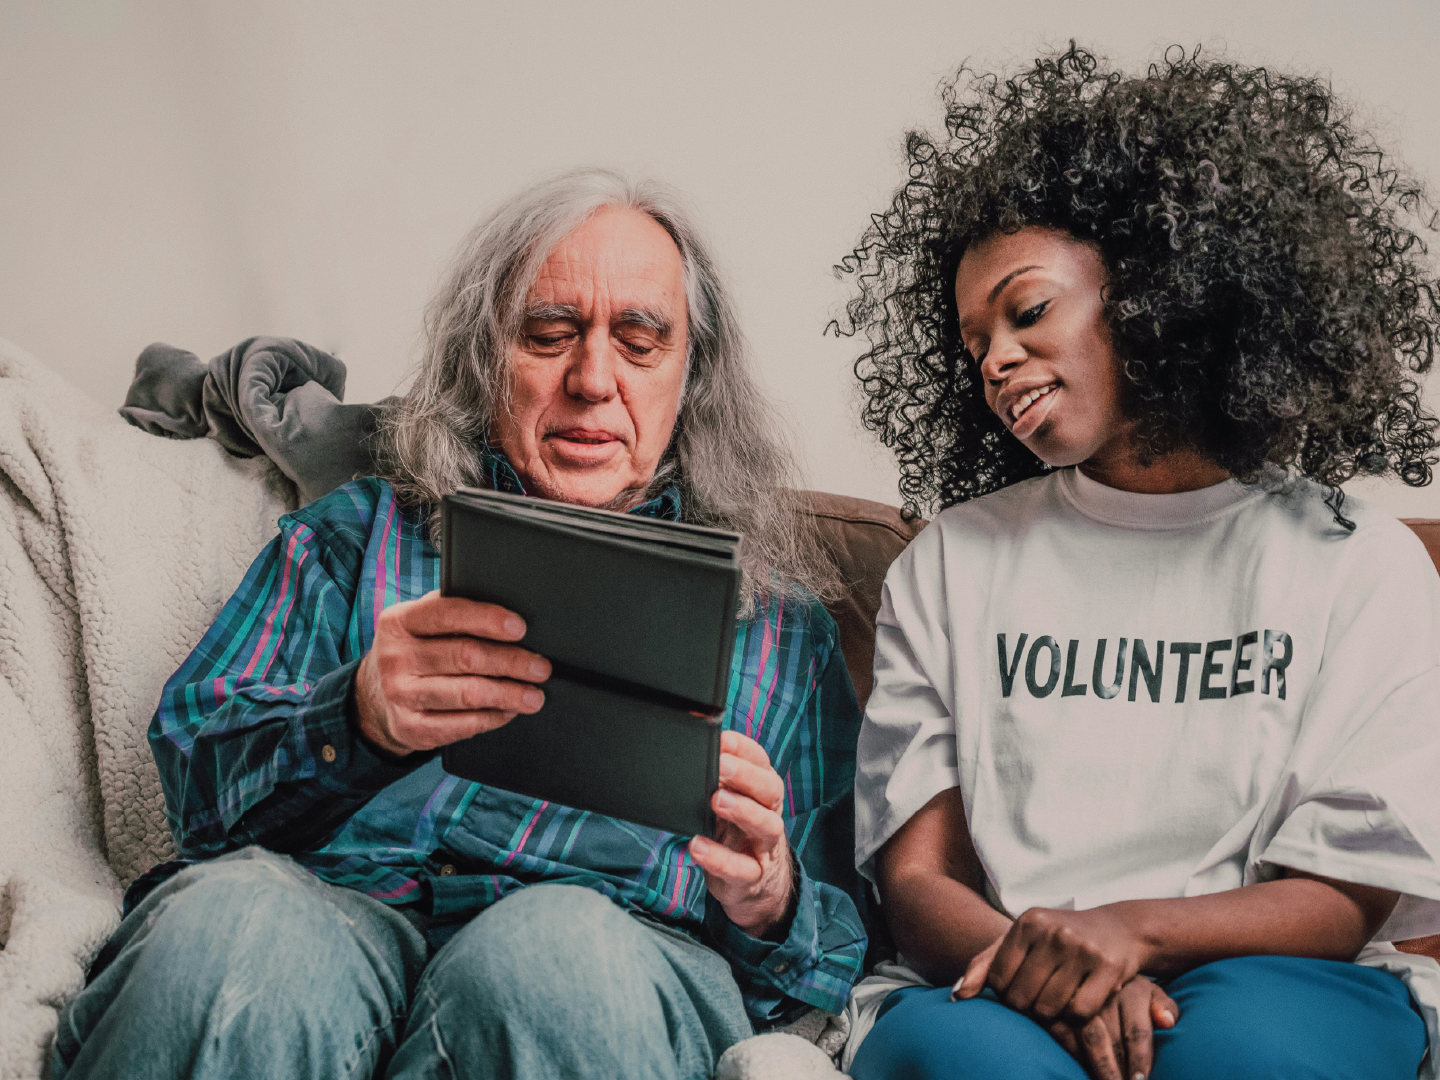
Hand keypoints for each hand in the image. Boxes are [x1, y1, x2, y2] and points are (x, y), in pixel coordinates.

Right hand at [353, 591, 550, 756]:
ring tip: (534, 695)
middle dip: (511, 662)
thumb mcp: (420, 623)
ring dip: (508, 694)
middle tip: (540, 667)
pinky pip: (461, 725)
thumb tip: (508, 609)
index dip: (487, 619)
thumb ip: (453, 612)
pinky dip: (492, 718)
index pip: (447, 613)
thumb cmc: (415, 651)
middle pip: (465, 656)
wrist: (375, 696)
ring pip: (467, 693)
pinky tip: (509, 711)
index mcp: (399, 621)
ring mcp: (401, 695)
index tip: (520, 627)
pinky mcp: (411, 728)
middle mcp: (395, 657)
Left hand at [688, 731, 793, 938]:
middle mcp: (769, 814)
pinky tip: (697, 846)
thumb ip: (716, 782)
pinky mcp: (752, 878)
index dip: (744, 749)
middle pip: (771, 790)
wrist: (756, 886)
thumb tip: (687, 754)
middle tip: (721, 764)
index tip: (722, 739)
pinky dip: (720, 858)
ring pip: (767, 826)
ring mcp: (764, 847)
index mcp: (762, 792)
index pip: (762, 763)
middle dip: (747, 775)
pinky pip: (742, 869)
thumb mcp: (729, 805)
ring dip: (743, 810)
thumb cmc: (736, 834)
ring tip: (716, 800)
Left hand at [953, 905, 1149, 1022]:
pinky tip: (1080, 999)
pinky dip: (1076, 1016)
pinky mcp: (1107, 967)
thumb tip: (957, 995)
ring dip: (1051, 1013)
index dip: (1005, 993)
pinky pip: (1078, 1013)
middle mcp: (1053, 932)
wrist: (1119, 928)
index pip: (998, 980)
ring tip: (1058, 998)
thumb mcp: (1021, 940)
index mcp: (1028, 922)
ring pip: (1048, 1008)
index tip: (1019, 988)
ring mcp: (1081, 948)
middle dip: (1027, 1006)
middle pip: (1021, 998)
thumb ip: (985, 964)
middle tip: (1040, 997)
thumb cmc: (1059, 938)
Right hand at [1046, 976, 1177, 1079]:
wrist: (1094, 961)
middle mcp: (1106, 992)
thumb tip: (1167, 1022)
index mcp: (1133, 989)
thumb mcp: (1150, 992)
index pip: (1137, 1031)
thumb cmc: (1128, 989)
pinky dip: (1075, 1054)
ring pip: (1089, 1038)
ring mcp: (1080, 996)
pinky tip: (1085, 1067)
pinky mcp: (1057, 1003)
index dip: (1140, 1059)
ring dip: (1099, 1066)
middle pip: (1113, 1038)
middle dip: (1118, 1069)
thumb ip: (1163, 1006)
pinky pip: (1064, 1033)